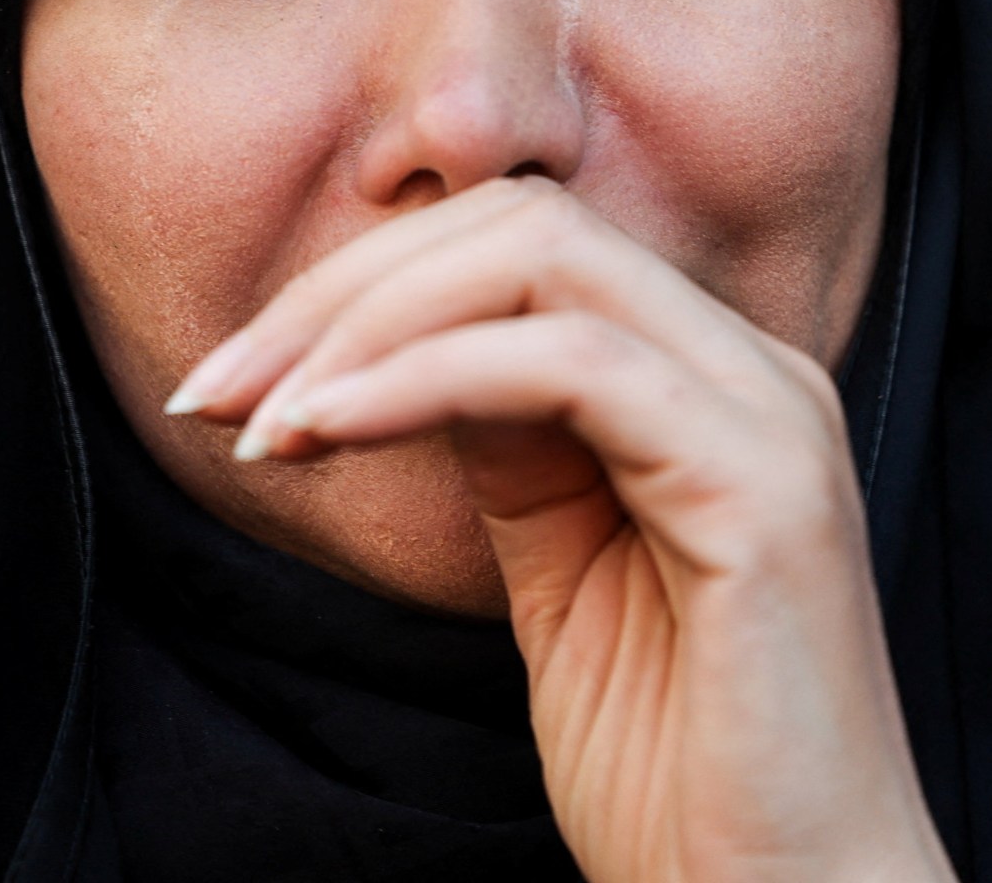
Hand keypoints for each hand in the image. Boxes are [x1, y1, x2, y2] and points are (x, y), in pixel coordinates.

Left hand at [167, 176, 954, 882]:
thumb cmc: (675, 771)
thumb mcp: (559, 570)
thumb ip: (511, 445)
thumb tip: (403, 349)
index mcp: (711, 375)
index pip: (525, 238)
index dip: (367, 282)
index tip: (242, 379)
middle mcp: (753, 365)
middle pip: (524, 220)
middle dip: (347, 287)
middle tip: (220, 390)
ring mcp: (771, 414)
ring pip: (545, 259)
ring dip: (369, 324)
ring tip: (261, 422)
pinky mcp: (767, 487)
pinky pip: (569, 367)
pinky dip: (427, 376)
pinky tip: (331, 425)